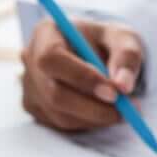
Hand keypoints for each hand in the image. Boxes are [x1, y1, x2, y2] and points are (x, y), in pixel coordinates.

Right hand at [21, 19, 145, 131]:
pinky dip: (88, 122)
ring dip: (95, 117)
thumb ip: (127, 56)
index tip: (114, 92)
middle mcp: (30, 60)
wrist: (94, 53)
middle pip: (54, 92)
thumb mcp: (123, 38)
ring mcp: (29, 86)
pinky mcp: (35, 107)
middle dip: (93, 107)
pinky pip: (61, 123)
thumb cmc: (106, 42)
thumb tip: (123, 86)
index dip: (82, 78)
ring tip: (122, 108)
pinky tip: (103, 109)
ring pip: (59, 113)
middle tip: (126, 108)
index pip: (53, 58)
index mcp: (46, 33)